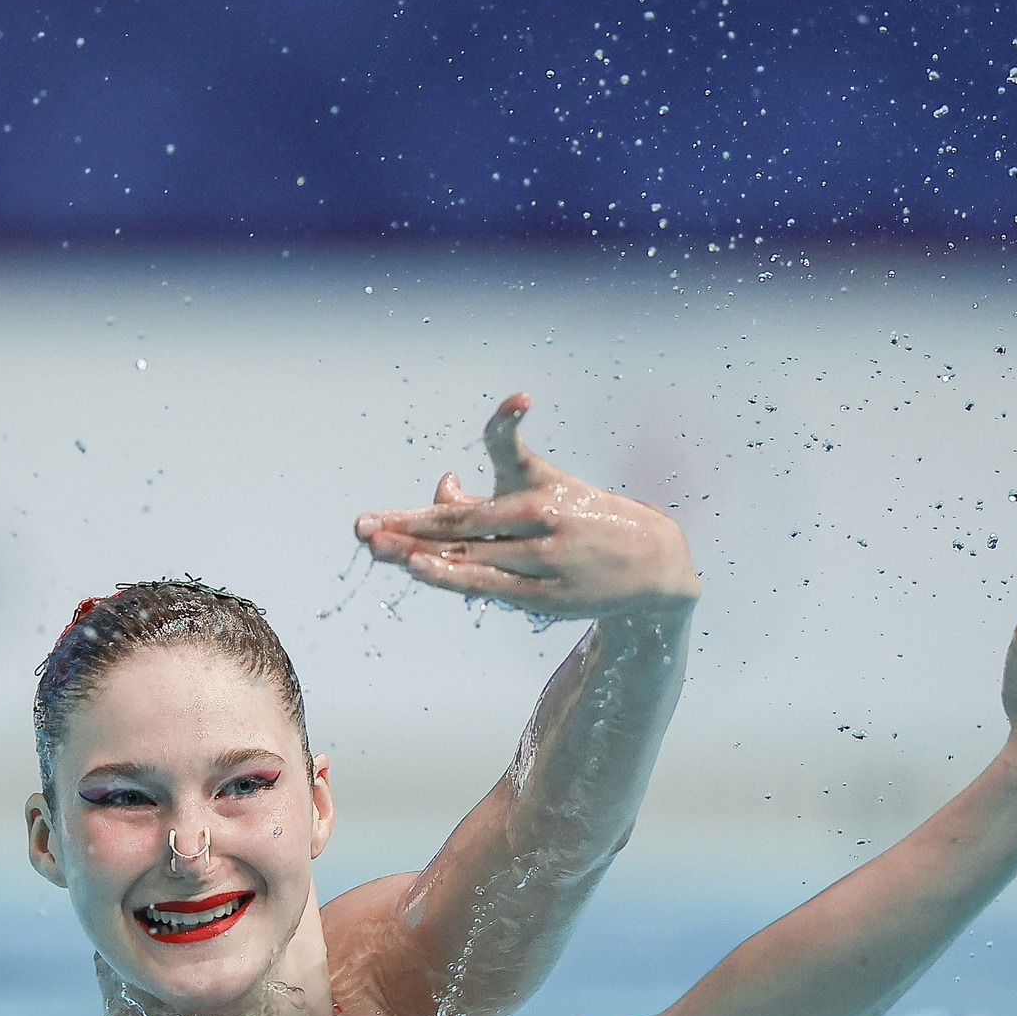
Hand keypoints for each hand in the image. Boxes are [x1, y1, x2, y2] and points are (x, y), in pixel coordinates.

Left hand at [352, 393, 698, 618]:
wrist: (655, 565)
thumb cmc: (588, 520)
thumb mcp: (546, 491)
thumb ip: (488, 490)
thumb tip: (442, 485)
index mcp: (537, 484)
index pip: (500, 457)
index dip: (483, 445)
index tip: (495, 420)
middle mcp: (537, 517)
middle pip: (459, 519)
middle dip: (407, 523)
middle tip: (361, 524)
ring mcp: (541, 558)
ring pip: (466, 554)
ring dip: (415, 551)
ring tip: (376, 546)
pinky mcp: (544, 596)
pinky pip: (486, 585)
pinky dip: (450, 576)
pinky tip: (419, 567)